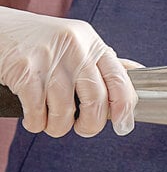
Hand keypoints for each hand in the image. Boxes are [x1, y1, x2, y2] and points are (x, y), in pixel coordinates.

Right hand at [0, 6, 136, 136]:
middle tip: (82, 128)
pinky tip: (33, 117)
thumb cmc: (42, 45)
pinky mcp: (25, 71)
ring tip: (51, 120)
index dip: (125, 108)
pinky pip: (39, 114)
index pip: (119, 80)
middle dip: (91, 126)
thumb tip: (137, 75)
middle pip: (96, 102)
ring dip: (58, 127)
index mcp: (91, 43)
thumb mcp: (77, 46)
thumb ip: (103, 64)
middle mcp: (74, 48)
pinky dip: (36, 123)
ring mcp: (49, 59)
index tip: (123, 126)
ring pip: (65, 113)